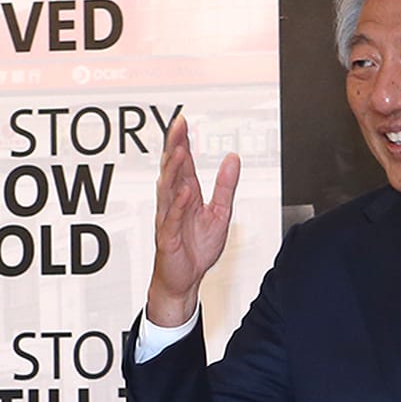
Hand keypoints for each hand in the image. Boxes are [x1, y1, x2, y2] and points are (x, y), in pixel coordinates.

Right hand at [147, 115, 240, 326]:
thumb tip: (233, 160)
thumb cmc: (196, 248)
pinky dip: (179, 204)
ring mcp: (169, 218)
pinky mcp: (168, 236)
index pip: (183, 163)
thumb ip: (225, 186)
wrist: (184, 279)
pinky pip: (173, 218)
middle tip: (177, 127)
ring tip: (179, 153)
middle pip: (172, 170)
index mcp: (186, 195)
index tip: (182, 122)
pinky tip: (185, 192)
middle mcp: (174, 203)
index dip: (182, 142)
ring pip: (167, 190)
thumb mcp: (220, 212)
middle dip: (173, 147)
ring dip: (173, 171)